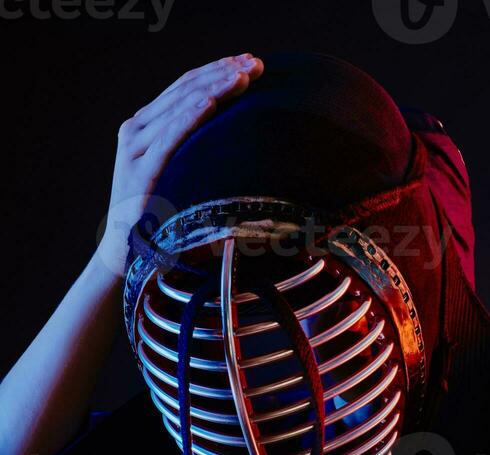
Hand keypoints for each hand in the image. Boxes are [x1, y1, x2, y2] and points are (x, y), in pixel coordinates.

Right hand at [97, 53, 263, 273]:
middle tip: (255, 64)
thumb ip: (193, 151)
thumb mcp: (177, 173)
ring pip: (178, 107)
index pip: (184, 86)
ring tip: (242, 76)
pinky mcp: (139, 171)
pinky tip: (210, 103)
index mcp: (145, 126)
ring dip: (214, 88)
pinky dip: (189, 118)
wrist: (124, 249)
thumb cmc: (158, 214)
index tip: (248, 61)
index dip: (216, 70)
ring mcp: (134, 149)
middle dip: (222, 73)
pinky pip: (168, 139)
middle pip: (184, 90)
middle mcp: (136, 130)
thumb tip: (236, 138)